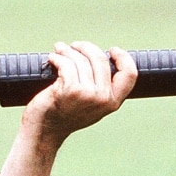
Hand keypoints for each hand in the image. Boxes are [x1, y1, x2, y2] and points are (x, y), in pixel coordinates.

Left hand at [21, 41, 137, 146]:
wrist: (46, 129)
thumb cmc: (66, 113)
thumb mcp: (92, 103)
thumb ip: (101, 86)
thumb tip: (100, 57)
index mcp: (113, 102)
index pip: (129, 74)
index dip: (123, 57)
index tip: (112, 50)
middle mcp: (104, 99)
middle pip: (101, 59)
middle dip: (85, 47)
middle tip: (74, 46)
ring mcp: (88, 94)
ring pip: (81, 60)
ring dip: (67, 51)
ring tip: (59, 50)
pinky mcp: (71, 90)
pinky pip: (67, 64)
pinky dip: (57, 58)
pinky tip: (52, 58)